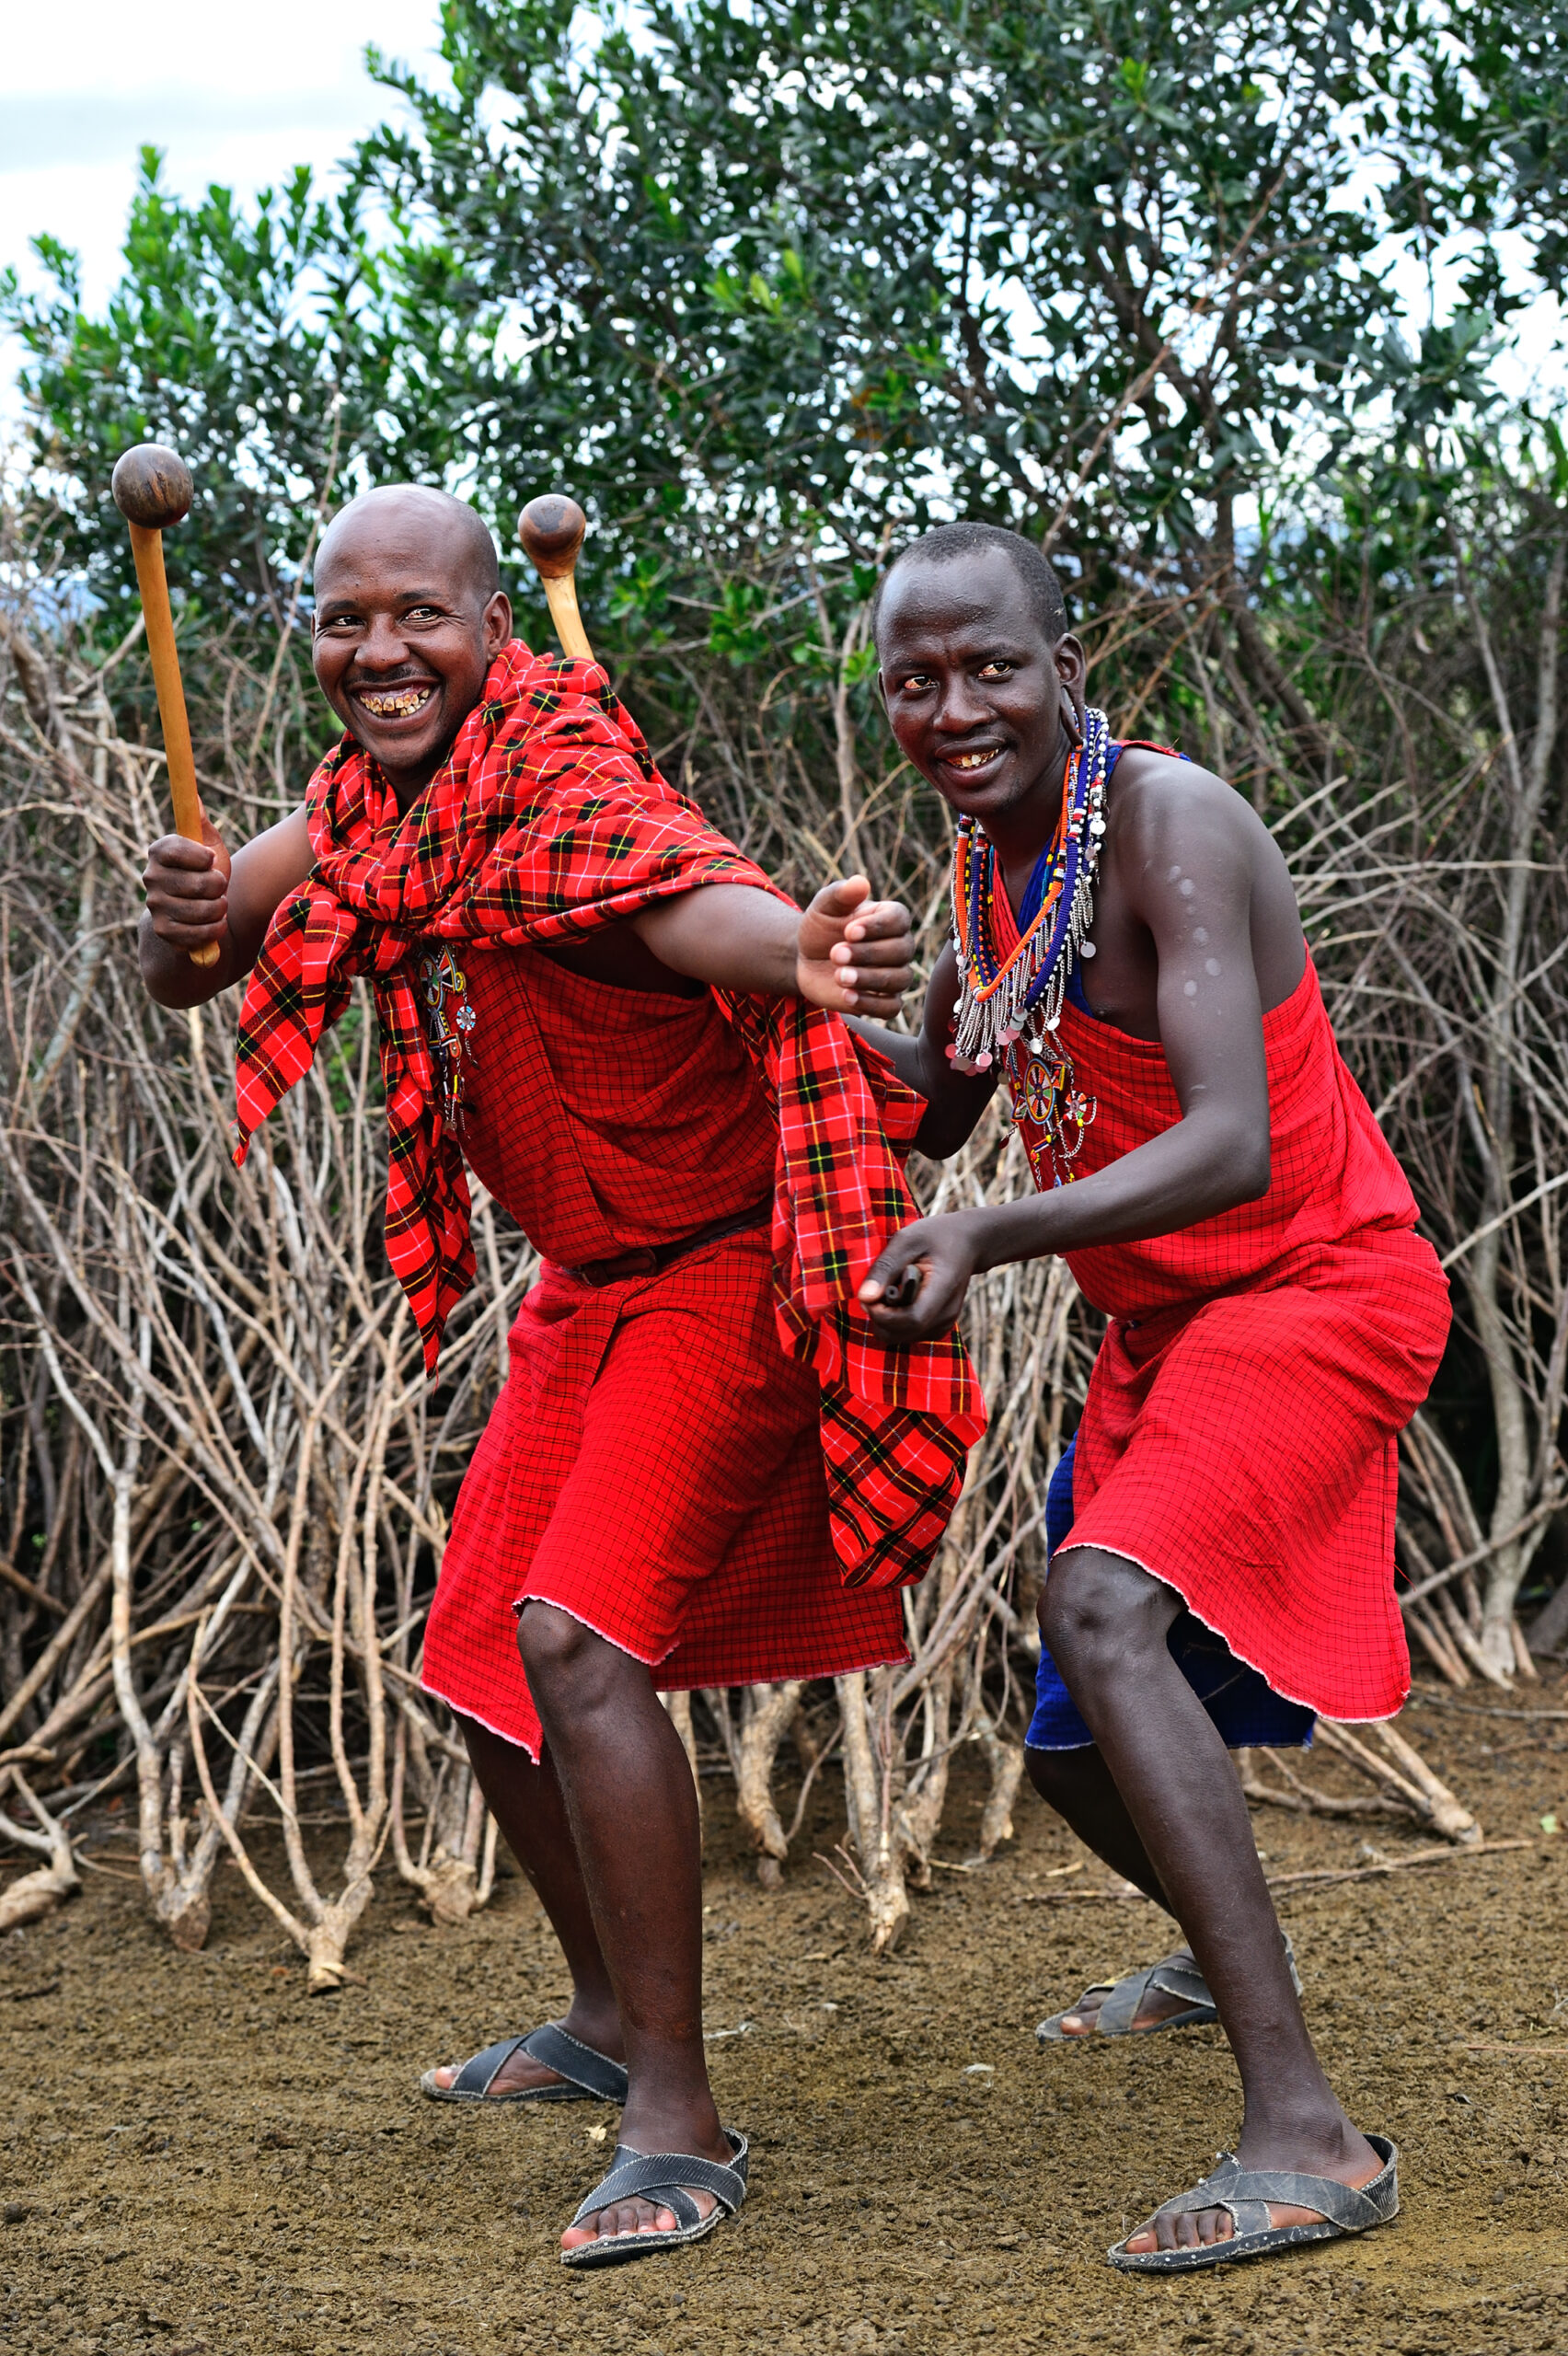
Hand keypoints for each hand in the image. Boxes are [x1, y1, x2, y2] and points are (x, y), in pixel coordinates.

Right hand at [142, 809, 230, 953]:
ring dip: (220, 908)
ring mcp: (155, 905)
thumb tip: (194, 797)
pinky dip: (214, 929)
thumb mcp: (207, 844)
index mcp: (159, 851)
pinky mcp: (163, 931)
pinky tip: (214, 923)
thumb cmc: (205, 871)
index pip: (178, 850)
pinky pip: (198, 934)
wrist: (197, 910)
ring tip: (217, 904)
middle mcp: (150, 877)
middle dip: (220, 885)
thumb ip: (200, 822)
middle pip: (200, 883)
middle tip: (217, 885)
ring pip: (203, 910)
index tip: (210, 859)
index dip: (202, 857)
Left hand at [796, 875, 913, 1016]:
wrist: (806, 959)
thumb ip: (841, 894)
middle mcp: (899, 946)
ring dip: (869, 979)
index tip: (848, 931)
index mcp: (890, 918)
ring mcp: (894, 974)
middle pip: (901, 951)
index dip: (877, 927)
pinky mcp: (884, 1000)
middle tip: (835, 953)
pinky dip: (871, 1004)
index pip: (899, 920)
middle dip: (868, 954)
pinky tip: (847, 996)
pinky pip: (891, 1007)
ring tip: (839, 976)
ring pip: (898, 979)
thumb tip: (860, 882)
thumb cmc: (821, 927)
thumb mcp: (824, 906)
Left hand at [858, 1210, 984, 1339]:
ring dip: (886, 1318)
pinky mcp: (937, 1327)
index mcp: (943, 1290)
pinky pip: (906, 1334)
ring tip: (893, 1289)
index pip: (912, 1319)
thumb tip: (864, 1298)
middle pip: (900, 1334)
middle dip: (879, 1316)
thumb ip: (886, 1268)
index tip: (869, 1295)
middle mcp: (946, 1314)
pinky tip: (900, 1298)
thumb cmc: (937, 1236)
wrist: (969, 1243)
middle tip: (877, 1288)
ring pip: (900, 1337)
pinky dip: (895, 1320)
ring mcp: (944, 1324)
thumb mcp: (907, 1240)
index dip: (883, 1314)